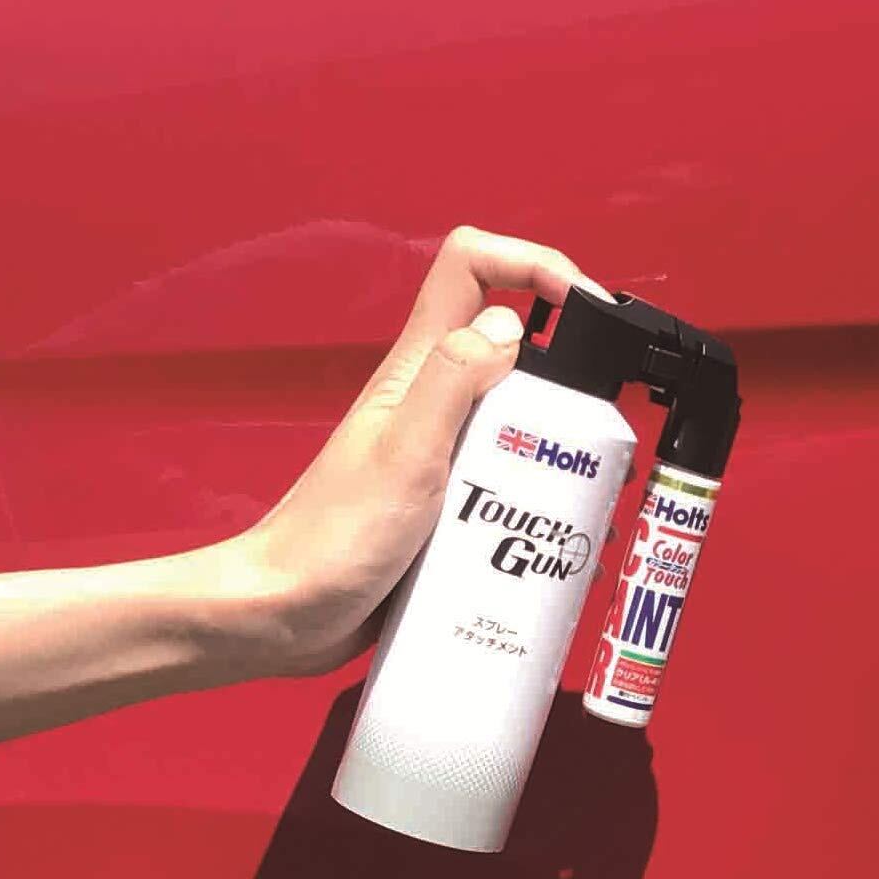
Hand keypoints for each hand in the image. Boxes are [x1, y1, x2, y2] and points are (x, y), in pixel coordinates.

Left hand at [222, 227, 599, 675]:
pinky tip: (550, 547)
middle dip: (570, 386)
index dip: (532, 263)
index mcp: (419, 370)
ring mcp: (440, 452)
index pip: (472, 267)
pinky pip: (507, 487)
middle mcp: (433, 402)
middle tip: (593, 440)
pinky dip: (538, 508)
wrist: (285, 616)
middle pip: (519, 352)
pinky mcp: (446, 504)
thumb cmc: (327, 540)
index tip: (584, 303)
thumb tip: (507, 325)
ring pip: (522, 426)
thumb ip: (452, 380)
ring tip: (580, 505)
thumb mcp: (404, 452)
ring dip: (561, 457)